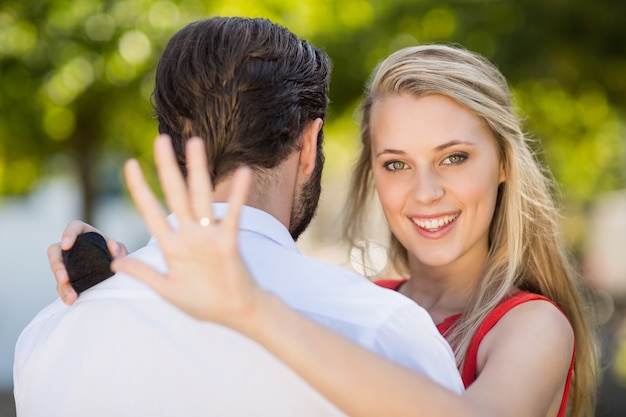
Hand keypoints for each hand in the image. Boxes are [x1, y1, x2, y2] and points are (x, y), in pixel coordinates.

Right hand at [47, 221, 127, 304]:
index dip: (68, 234)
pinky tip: (71, 300)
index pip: (74, 228)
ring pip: (57, 272)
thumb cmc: (116, 256)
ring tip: (71, 296)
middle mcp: (72, 248)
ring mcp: (68, 264)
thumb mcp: (120, 252)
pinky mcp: (68, 278)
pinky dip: (66, 294)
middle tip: (63, 279)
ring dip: (61, 285)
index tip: (66, 245)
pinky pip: (62, 286)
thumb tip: (113, 245)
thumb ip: (119, 248)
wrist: (117, 271)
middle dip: (56, 266)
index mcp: (85, 235)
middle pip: (55, 252)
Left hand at [112, 135, 262, 328]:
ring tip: (195, 142)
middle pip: (175, 194)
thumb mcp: (167, 290)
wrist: (236, 313)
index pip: (150, 211)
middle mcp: (189, 235)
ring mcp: (209, 236)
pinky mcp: (229, 241)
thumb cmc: (204, 303)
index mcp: (172, 246)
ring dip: (198, 170)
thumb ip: (144, 273)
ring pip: (201, 197)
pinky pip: (234, 214)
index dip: (140, 188)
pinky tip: (243, 173)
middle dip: (167, 167)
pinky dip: (238, 194)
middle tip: (160, 139)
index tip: (130, 164)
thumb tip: (115, 262)